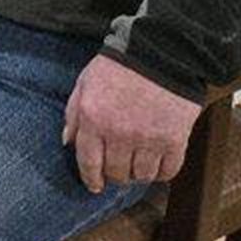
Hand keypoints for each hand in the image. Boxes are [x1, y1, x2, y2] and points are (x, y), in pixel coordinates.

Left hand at [62, 54, 200, 192]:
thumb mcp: (84, 83)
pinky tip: (156, 164)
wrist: (161, 54)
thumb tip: (67, 142)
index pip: (88, 162)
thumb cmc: (118, 67)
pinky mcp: (174, 140)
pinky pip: (166, 171)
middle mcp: (118, 133)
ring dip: (137, 174)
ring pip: (140, 176)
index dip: (91, 179)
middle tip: (117, 171)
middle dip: (114, 176)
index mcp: (93, 118)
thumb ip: (73, 114)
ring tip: (137, 164)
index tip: (94, 186)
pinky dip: (160, 172)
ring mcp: (147, 139)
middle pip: (115, 173)